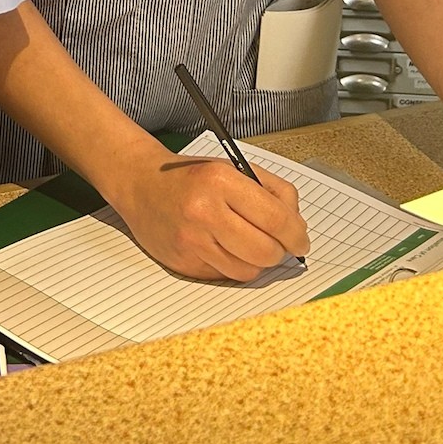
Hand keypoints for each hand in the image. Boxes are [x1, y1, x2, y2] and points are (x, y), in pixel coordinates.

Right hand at [113, 153, 309, 281]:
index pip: (276, 219)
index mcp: (221, 181)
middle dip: (280, 252)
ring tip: (250, 244)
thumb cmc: (192, 176)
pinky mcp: (184, 263)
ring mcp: (192, 241)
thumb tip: (298, 228)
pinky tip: (227, 248)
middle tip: (280, 245)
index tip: (302, 240)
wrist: (141, 184)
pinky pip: (225, 275)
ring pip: (248, 270)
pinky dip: (234, 266)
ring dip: (257, 262)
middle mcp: (205, 212)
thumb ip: (273, 191)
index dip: (297, 235)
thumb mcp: (234, 168)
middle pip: (265, 251)